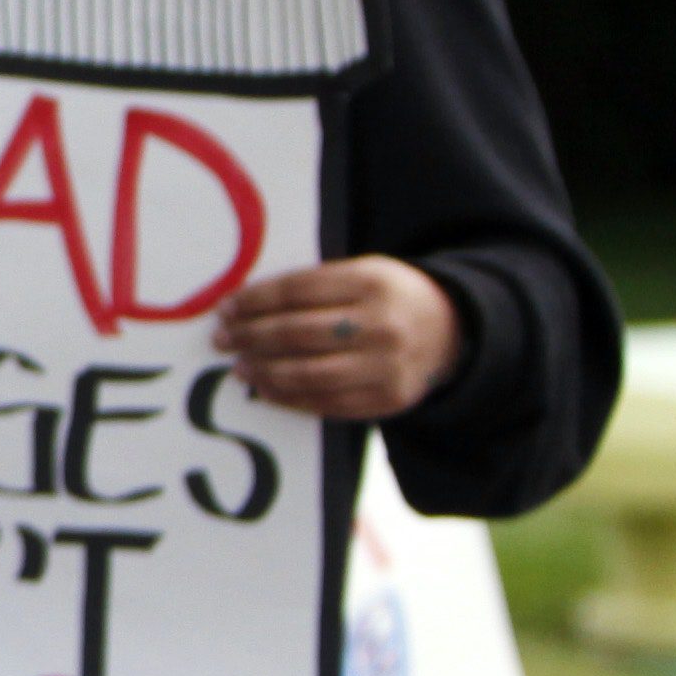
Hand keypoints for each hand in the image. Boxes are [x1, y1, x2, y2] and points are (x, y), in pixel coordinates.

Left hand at [217, 256, 466, 419]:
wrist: (453, 331)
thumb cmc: (390, 297)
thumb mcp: (364, 272)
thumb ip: (314, 286)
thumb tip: (247, 304)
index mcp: (371, 283)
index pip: (296, 291)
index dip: (254, 301)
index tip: (226, 308)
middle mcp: (380, 326)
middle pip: (297, 333)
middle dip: (250, 336)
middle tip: (222, 339)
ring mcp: (386, 367)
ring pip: (308, 373)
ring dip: (264, 371)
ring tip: (238, 366)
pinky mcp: (388, 400)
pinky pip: (327, 402)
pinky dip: (290, 397)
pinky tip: (266, 388)